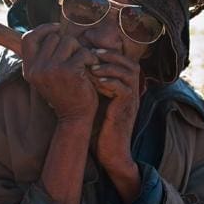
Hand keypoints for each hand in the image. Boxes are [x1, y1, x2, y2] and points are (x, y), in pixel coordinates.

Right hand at [21, 23, 99, 122]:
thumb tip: (53, 29)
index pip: (27, 38)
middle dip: (68, 42)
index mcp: (29, 69)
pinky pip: (82, 52)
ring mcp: (52, 70)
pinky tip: (92, 68)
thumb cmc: (65, 93)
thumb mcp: (47, 76)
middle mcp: (37, 69)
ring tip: (84, 62)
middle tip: (76, 56)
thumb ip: (45, 56)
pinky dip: (91, 58)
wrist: (75, 116)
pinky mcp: (69, 71)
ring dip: (80, 49)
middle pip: (53, 37)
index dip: (42, 29)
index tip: (57, 29)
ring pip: (69, 41)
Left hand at [90, 48, 141, 200]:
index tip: (91, 51)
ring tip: (92, 67)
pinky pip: (124, 90)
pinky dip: (110, 83)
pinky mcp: (127, 110)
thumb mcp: (94, 103)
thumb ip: (90, 87)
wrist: (110, 153)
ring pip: (129, 73)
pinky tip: (96, 82)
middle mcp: (131, 93)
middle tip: (93, 53)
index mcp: (125, 89)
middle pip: (131, 64)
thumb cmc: (99, 129)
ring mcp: (131, 101)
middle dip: (112, 55)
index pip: (124, 62)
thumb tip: (72, 72)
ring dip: (109, 67)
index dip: (110, 54)